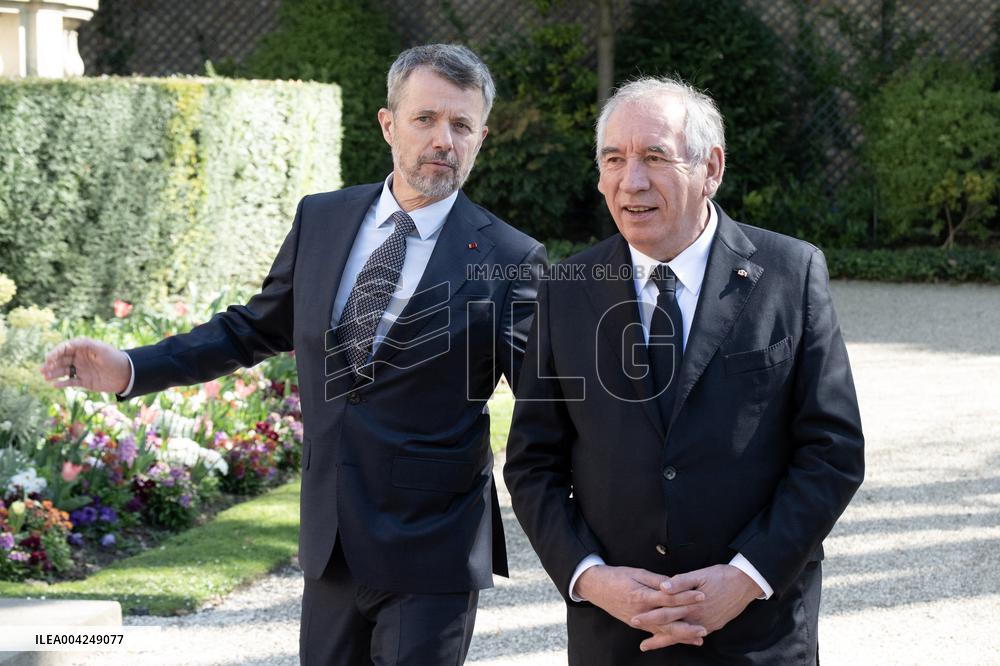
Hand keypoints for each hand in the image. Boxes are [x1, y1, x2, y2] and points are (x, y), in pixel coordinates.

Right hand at [40, 337, 131, 393]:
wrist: (126, 375)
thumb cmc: (115, 359)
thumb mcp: (102, 349)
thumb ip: (87, 345)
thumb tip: (71, 343)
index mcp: (83, 349)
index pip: (64, 349)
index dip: (55, 353)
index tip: (49, 359)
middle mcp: (79, 358)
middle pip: (61, 360)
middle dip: (51, 364)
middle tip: (43, 370)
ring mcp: (81, 370)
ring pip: (63, 371)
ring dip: (53, 373)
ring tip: (45, 377)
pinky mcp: (84, 381)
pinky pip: (70, 382)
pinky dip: (62, 383)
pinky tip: (55, 385)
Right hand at [574, 565, 706, 647]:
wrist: (596, 587)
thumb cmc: (617, 577)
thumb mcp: (636, 572)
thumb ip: (656, 580)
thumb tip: (674, 584)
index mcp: (642, 595)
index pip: (668, 597)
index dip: (685, 597)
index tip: (701, 595)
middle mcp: (641, 612)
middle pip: (668, 619)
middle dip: (688, 622)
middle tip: (706, 624)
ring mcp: (638, 621)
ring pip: (664, 630)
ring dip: (682, 635)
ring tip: (700, 637)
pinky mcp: (637, 625)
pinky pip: (656, 633)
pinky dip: (670, 638)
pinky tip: (684, 640)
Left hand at [631, 564, 761, 649]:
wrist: (746, 584)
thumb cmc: (721, 576)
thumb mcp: (700, 574)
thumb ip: (680, 582)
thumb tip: (663, 587)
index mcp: (691, 604)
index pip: (665, 613)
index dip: (649, 617)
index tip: (635, 619)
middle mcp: (698, 618)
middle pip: (671, 627)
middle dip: (654, 634)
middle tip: (640, 644)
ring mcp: (706, 624)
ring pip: (682, 635)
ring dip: (665, 640)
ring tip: (650, 645)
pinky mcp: (713, 625)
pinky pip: (693, 634)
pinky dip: (682, 639)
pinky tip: (673, 639)